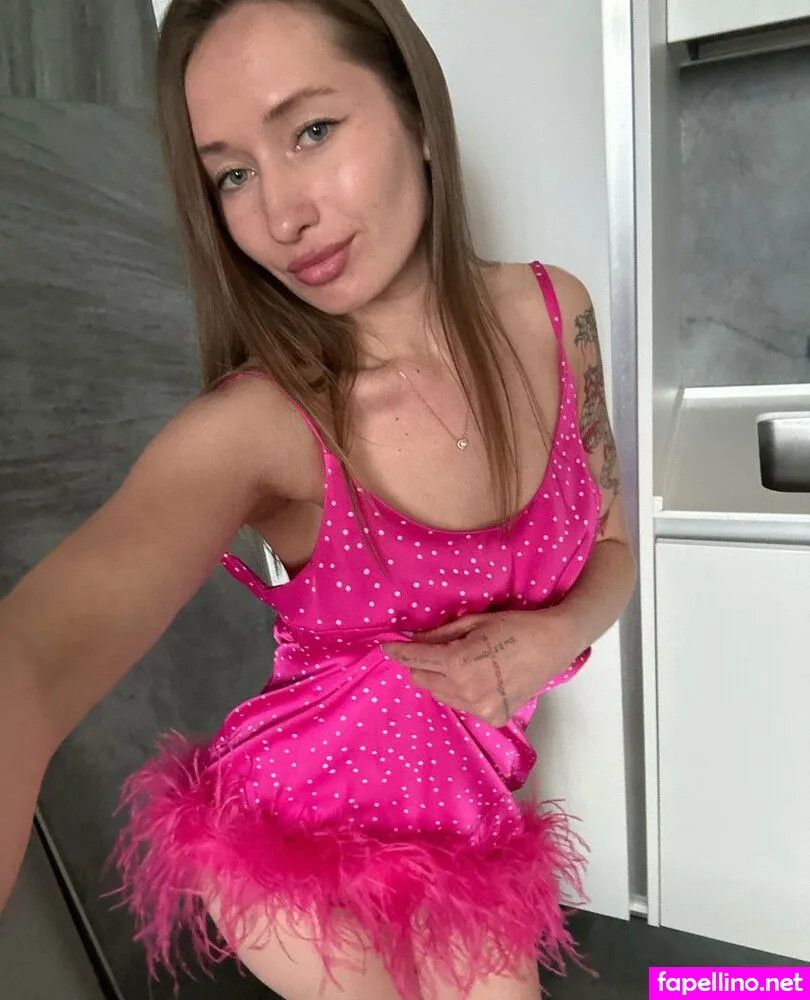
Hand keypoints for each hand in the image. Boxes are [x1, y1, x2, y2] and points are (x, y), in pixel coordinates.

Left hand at [381, 610, 572, 726]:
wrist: (554, 645)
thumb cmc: (514, 626)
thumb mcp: (473, 623)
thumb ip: (439, 634)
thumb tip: (412, 640)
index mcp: (458, 663)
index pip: (415, 660)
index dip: (397, 652)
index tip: (385, 646)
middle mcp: (465, 691)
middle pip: (423, 680)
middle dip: (420, 665)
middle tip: (431, 649)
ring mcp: (480, 709)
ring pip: (441, 695)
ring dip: (440, 679)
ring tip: (459, 662)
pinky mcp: (493, 718)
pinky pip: (463, 705)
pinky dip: (461, 692)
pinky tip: (478, 677)